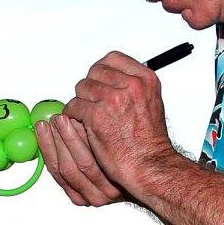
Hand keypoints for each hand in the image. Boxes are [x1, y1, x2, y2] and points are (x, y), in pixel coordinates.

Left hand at [36, 51, 177, 204]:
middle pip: (95, 72)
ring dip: (81, 102)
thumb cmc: (150, 143)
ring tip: (86, 115)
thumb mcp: (151, 104)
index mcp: (144, 80)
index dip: (101, 71)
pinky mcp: (97, 116)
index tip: (98, 81)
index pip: (113, 59)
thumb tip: (114, 81)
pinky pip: (74, 107)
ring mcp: (112, 100)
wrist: (149, 166)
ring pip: (82, 89)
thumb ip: (134, 88)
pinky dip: (72, 115)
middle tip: (90, 101)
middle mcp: (130, 86)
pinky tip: (79, 124)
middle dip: (90, 87)